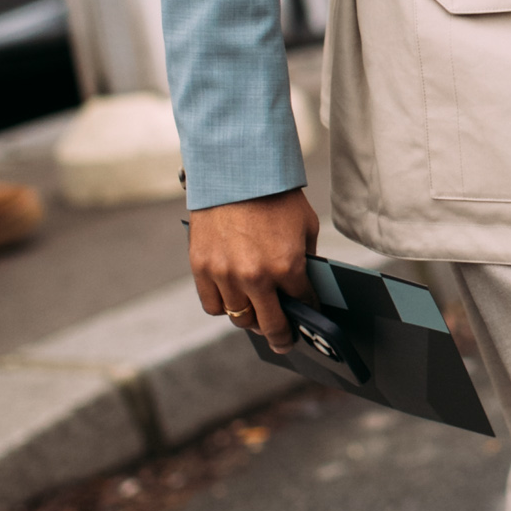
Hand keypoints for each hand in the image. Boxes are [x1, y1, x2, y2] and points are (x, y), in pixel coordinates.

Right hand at [189, 187, 319, 352]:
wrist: (234, 169)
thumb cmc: (275, 195)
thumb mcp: (305, 225)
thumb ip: (305, 259)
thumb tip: (305, 286)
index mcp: (286, 266)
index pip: (302, 304)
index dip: (308, 312)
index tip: (310, 317)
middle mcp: (255, 277)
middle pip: (269, 324)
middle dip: (282, 336)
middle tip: (285, 342)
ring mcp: (225, 275)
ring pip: (239, 318)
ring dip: (251, 320)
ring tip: (258, 317)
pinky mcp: (201, 268)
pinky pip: (212, 305)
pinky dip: (223, 306)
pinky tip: (233, 299)